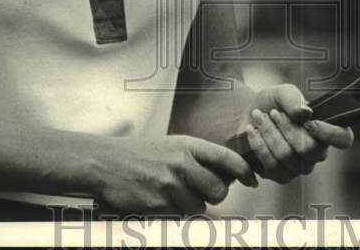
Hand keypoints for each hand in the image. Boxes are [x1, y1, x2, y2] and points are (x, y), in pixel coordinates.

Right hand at [87, 135, 257, 215]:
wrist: (105, 162)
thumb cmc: (142, 154)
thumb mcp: (173, 145)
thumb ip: (198, 158)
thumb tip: (228, 175)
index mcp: (188, 145)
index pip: (227, 158)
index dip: (244, 170)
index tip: (253, 180)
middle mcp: (182, 162)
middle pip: (219, 190)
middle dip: (215, 195)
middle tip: (201, 190)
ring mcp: (170, 184)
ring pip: (199, 206)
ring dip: (191, 204)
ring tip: (172, 191)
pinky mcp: (158, 203)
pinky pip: (179, 215)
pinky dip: (173, 211)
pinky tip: (159, 198)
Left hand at [243, 84, 353, 183]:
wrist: (246, 116)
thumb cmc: (271, 103)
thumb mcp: (281, 93)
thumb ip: (293, 98)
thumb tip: (305, 113)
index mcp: (325, 131)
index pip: (343, 139)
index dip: (330, 133)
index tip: (309, 122)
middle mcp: (316, 153)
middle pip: (308, 149)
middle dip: (286, 127)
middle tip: (272, 112)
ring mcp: (299, 167)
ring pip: (287, 156)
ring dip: (269, 133)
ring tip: (258, 116)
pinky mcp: (280, 176)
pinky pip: (271, 165)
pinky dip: (259, 145)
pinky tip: (252, 131)